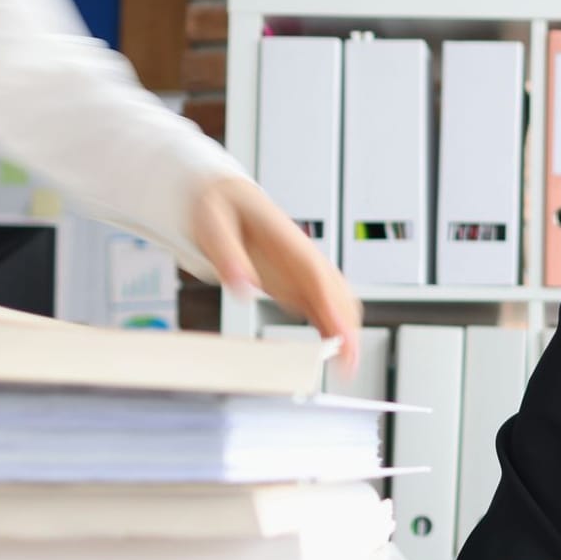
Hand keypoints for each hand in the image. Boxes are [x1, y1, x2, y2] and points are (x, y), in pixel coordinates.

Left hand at [190, 174, 363, 370]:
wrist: (225, 195)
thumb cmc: (219, 205)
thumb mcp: (213, 223)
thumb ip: (227, 256)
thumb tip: (243, 287)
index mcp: (286, 240)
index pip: (316, 276)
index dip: (333, 307)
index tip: (343, 334)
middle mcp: (302, 257)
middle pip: (337, 292)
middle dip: (348, 327)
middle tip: (348, 363)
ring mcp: (302, 270)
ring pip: (338, 300)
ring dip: (345, 329)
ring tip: (345, 364)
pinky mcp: (295, 281)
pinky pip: (324, 305)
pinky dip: (333, 327)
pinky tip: (333, 349)